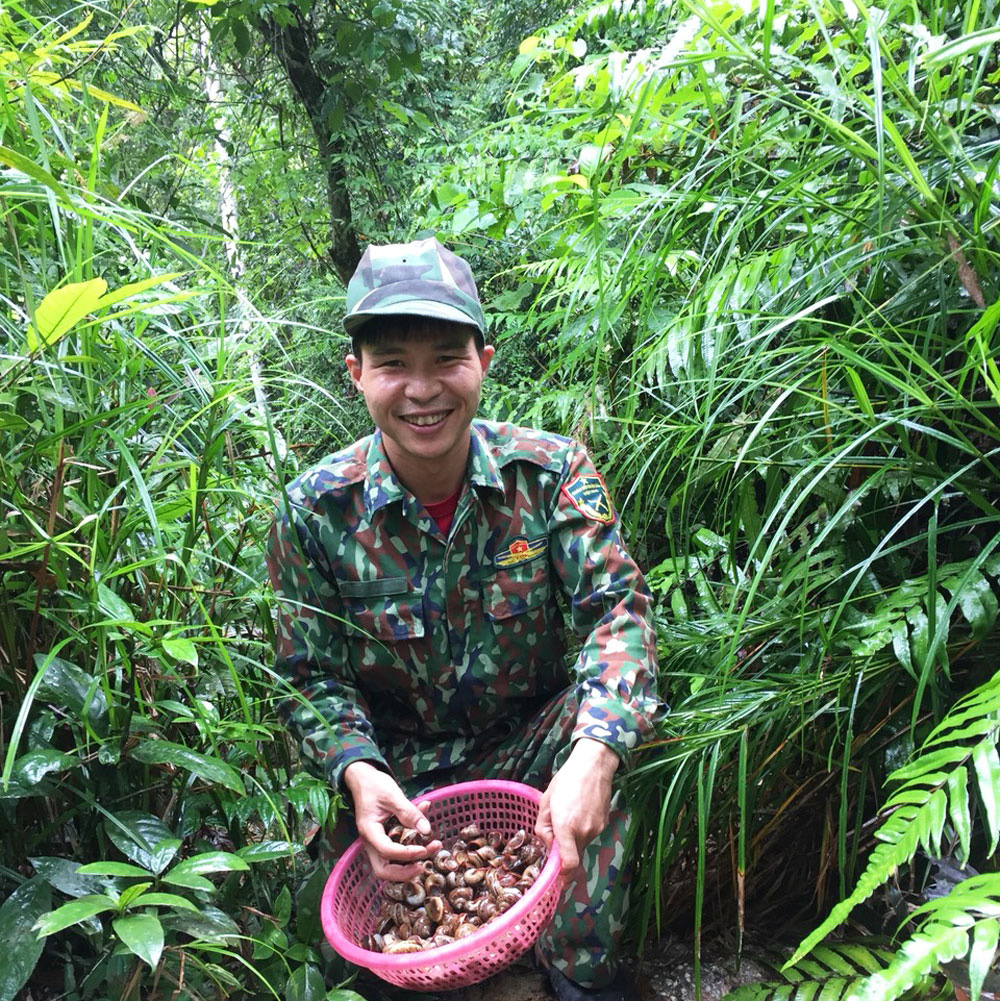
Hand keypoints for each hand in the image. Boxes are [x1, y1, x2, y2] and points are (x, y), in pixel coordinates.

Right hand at [342, 761, 441, 879]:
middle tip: (424, 865)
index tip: (424, 848)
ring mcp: (375, 843)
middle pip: (383, 870)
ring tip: (427, 853)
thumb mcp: (393, 795)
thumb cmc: (375, 785)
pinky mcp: (382, 841)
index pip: (387, 851)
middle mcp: (370, 842)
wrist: (362, 779)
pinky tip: (423, 841)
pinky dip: (408, 854)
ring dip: (408, 866)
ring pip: (388, 867)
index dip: (407, 854)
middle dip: (404, 872)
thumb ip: (409, 812)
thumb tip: (427, 830)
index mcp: (369, 831)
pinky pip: (394, 855)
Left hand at [535, 738, 619, 874]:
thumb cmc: (566, 780)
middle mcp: (583, 832)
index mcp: (566, 826)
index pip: (568, 863)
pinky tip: (580, 812)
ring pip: (581, 845)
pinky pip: (589, 835)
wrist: (594, 766)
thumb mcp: (546, 802)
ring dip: (573, 840)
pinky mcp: (604, 824)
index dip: (563, 876)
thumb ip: (543, 827)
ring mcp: (596, 829)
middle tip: (556, 836)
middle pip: (573, 855)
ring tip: (569, 815)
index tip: (557, 882)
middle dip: (563, 853)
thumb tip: (548, 845)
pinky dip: (582, 831)